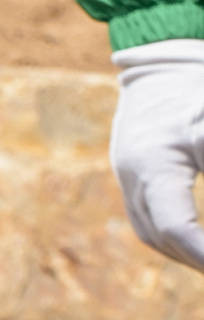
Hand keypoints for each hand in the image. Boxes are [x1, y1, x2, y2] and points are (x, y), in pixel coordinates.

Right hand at [113, 44, 203, 269]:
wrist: (163, 61)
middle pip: (158, 235)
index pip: (176, 227)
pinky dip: (172, 235)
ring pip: (148, 231)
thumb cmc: (196, 89)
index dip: (203, 253)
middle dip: (195, 258)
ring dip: (182, 251)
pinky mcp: (129, 170)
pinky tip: (197, 240)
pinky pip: (145, 216)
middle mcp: (130, 172)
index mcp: (151, 162)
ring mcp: (124, 172)